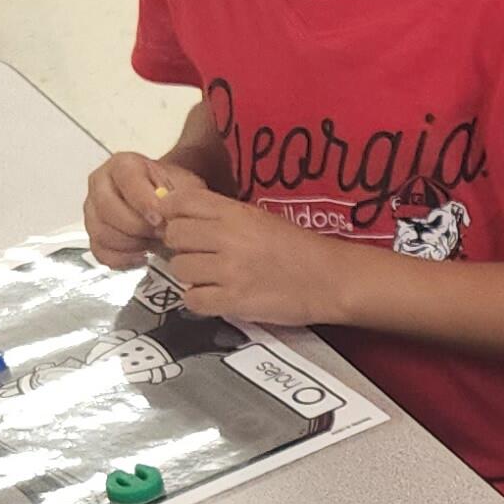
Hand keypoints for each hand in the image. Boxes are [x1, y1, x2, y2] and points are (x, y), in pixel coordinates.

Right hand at [86, 151, 183, 268]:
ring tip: (154, 242)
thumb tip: (169, 215)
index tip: (160, 219)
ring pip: (102, 232)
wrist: (164, 207)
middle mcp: (101, 184)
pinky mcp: (92, 234)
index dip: (143, 202)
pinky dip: (123, 259)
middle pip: (107, 208)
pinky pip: (100, 252)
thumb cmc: (171, 194)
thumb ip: (179, 197)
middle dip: (138, 227)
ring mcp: (92, 210)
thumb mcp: (184, 187)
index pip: (126, 179)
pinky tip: (142, 255)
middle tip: (161, 234)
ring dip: (132, 243)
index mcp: (123, 165)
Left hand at [147, 175, 346, 328]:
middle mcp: (228, 236)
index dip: (172, 213)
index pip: (180, 202)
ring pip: (180, 269)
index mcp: (235, 212)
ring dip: (191, 276)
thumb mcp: (260, 218)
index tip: (180, 224)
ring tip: (211, 279)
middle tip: (199, 255)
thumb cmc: (298, 248)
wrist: (331, 279)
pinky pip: (193, 300)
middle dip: (181, 247)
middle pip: (174, 236)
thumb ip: (224, 216)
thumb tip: (183, 220)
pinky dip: (200, 301)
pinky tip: (216, 298)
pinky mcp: (233, 301)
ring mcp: (229, 270)